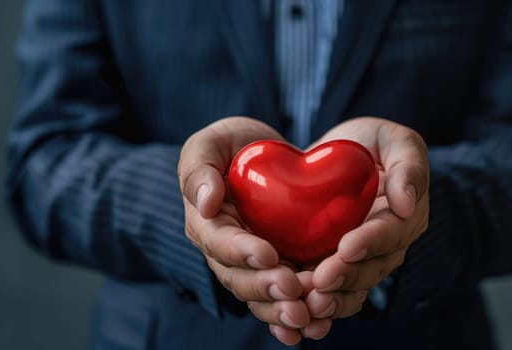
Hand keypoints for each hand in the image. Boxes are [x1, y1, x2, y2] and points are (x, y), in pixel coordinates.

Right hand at [178, 117, 311, 344]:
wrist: (261, 155)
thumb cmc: (232, 145)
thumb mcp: (211, 143)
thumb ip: (199, 168)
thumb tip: (205, 204)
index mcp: (207, 223)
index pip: (219, 242)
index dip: (241, 251)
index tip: (268, 254)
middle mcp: (225, 251)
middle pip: (239, 278)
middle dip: (265, 288)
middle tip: (293, 290)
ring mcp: (251, 264)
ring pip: (260, 296)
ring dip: (280, 309)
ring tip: (305, 316)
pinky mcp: (276, 269)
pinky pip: (280, 299)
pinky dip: (291, 316)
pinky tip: (313, 327)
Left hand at [304, 117, 429, 329]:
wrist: (336, 158)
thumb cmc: (369, 142)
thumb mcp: (394, 140)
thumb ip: (409, 164)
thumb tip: (408, 202)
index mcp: (404, 216)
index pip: (392, 232)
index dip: (371, 241)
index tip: (348, 246)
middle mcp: (385, 245)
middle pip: (370, 268)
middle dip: (346, 276)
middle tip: (320, 281)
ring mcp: (359, 260)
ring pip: (351, 288)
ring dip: (331, 298)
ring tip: (307, 302)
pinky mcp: (332, 266)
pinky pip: (329, 292)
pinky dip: (314, 303)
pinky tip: (295, 310)